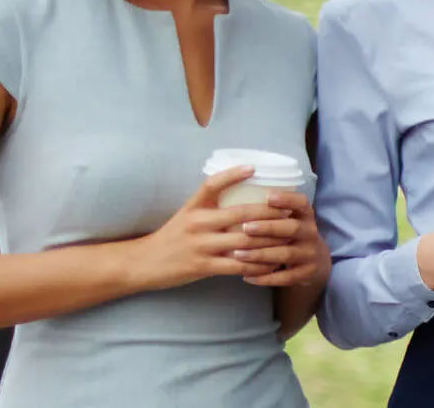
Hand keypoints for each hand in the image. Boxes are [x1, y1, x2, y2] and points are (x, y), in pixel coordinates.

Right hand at [125, 167, 294, 291]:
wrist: (144, 263)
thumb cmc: (171, 237)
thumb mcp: (186, 214)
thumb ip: (209, 207)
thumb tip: (240, 197)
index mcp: (194, 206)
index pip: (213, 184)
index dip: (233, 174)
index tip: (253, 168)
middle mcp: (198, 222)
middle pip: (241, 213)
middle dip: (269, 212)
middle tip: (290, 210)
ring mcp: (201, 245)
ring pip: (244, 240)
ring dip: (270, 240)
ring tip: (289, 237)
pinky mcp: (203, 266)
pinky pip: (238, 264)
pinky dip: (257, 265)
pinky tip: (271, 264)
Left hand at [230, 189, 329, 287]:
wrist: (315, 262)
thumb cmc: (291, 235)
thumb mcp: (290, 219)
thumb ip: (271, 211)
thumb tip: (234, 195)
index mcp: (305, 215)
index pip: (301, 203)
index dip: (287, 199)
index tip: (268, 197)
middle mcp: (310, 233)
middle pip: (292, 228)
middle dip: (268, 228)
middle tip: (245, 227)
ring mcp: (309, 254)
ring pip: (286, 254)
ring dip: (261, 254)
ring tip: (238, 254)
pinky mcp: (306, 273)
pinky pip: (285, 277)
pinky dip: (265, 278)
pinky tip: (246, 276)